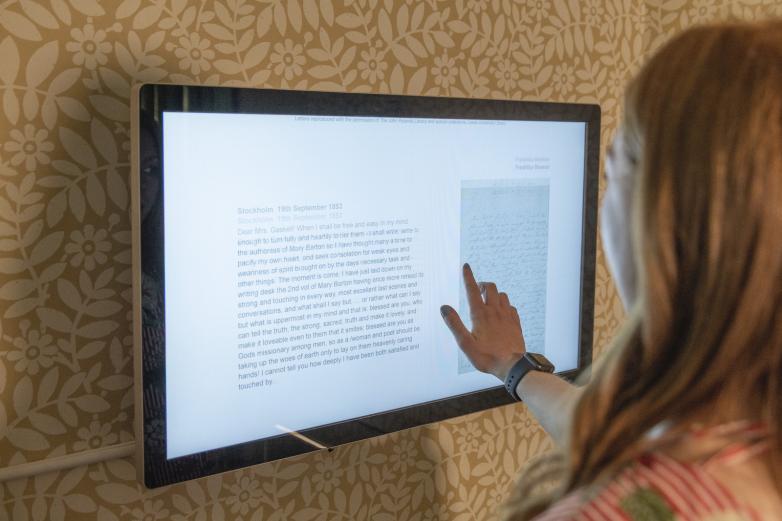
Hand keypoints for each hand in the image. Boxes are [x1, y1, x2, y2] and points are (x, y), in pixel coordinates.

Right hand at [440, 263, 526, 380]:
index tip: (466, 266)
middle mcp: (495, 311)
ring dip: (494, 294)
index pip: (472, 290)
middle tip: (478, 290)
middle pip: (490, 288)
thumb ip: (454, 324)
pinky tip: (501, 312)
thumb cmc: (487, 356)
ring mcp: (507, 316)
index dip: (468, 277)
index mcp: (480, 314)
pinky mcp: (516, 323)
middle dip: (483, 285)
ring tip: (488, 301)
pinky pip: (511, 306)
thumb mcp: (465, 343)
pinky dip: (505, 305)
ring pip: (502, 295)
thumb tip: (444, 308)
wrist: (512, 365)